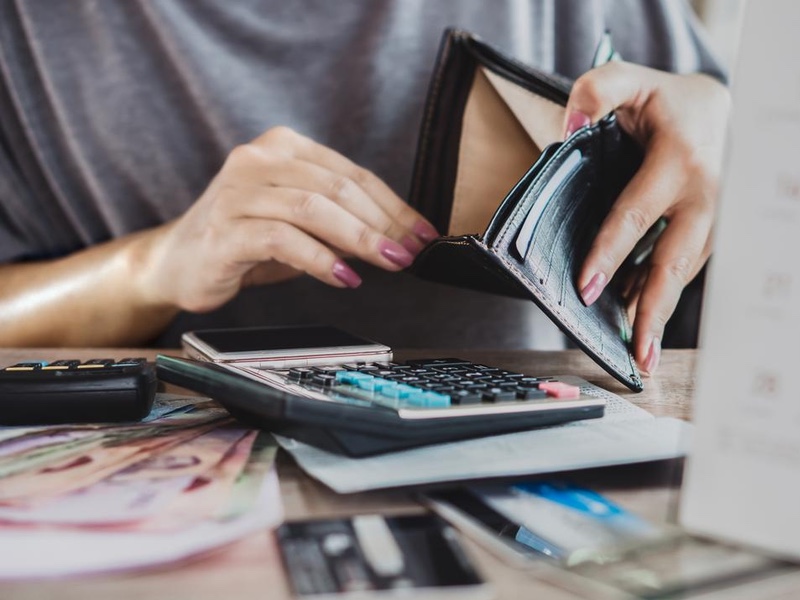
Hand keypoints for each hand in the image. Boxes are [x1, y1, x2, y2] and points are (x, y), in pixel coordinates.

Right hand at [135, 126, 438, 312]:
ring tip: (388, 261)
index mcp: (282, 148)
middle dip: (383, 222)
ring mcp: (237, 192)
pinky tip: (344, 277)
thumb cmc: (245, 241)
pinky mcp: (225, 229)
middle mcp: (257, 160)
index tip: (421, 233)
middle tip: (410, 252)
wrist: (177, 262)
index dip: (393, 205)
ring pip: (312, 207)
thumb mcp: (298, 222)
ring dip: (359, 238)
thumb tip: (396, 237)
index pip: (351, 173)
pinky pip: (282, 239)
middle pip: (337, 187)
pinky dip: (319, 259)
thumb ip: (339, 220)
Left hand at [563, 61, 729, 373]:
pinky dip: (661, 293)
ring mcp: (712, 218)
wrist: (716, 107)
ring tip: (636, 351)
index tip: (587, 288)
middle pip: (674, 262)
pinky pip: (683, 267)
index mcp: (680, 160)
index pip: (636, 214)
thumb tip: (565, 128)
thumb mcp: (626, 79)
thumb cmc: (663, 100)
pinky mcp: (709, 231)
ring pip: (682, 272)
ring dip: (658, 311)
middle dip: (653, 310)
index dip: (609, 253)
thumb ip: (594, 91)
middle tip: (635, 354)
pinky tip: (639, 317)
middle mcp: (704, 195)